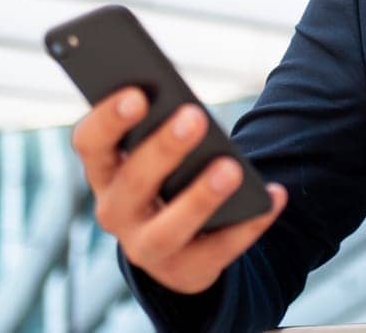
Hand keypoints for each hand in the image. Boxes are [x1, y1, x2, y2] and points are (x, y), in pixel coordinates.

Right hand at [73, 87, 287, 293]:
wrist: (177, 242)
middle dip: (163, 149)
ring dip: (200, 197)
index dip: (108, 119)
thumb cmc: (167, 174)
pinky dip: (250, 223)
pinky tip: (275, 196)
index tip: (137, 94)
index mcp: (104, 170)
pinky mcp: (185, 271)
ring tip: (231, 168)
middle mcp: (115, 212)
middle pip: (133, 182)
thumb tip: (189, 106)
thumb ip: (162, 124)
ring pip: (168, 228)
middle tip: (194, 116)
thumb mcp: (156, 149)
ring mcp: (146, 247)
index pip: (90, 143)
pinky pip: (219, 249)